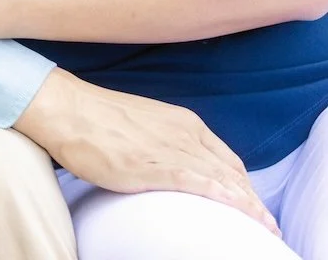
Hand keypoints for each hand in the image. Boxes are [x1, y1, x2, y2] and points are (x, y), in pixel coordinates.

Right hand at [17, 69, 280, 236]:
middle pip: (231, 171)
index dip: (243, 184)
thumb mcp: (145, 124)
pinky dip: (221, 196)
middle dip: (252, 199)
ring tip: (262, 227)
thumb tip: (176, 164)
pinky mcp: (152, 164)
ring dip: (246, 204)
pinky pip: (197, 182)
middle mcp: (183, 132)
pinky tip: (235, 209)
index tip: (252, 204)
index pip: (227, 158)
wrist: (68, 109)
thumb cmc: (98, 118)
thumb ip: (167, 141)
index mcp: (183, 121)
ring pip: (221, 179)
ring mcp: (169, 148)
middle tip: (266, 223)